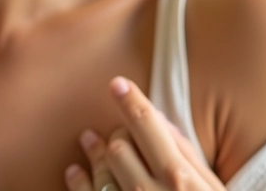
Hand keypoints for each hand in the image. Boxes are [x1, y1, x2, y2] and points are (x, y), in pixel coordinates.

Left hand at [64, 77, 225, 190]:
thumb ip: (191, 160)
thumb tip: (164, 125)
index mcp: (181, 181)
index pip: (147, 126)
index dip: (131, 101)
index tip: (117, 84)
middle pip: (120, 144)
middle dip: (119, 135)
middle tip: (118, 133)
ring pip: (100, 169)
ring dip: (93, 151)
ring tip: (88, 139)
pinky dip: (78, 180)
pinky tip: (74, 170)